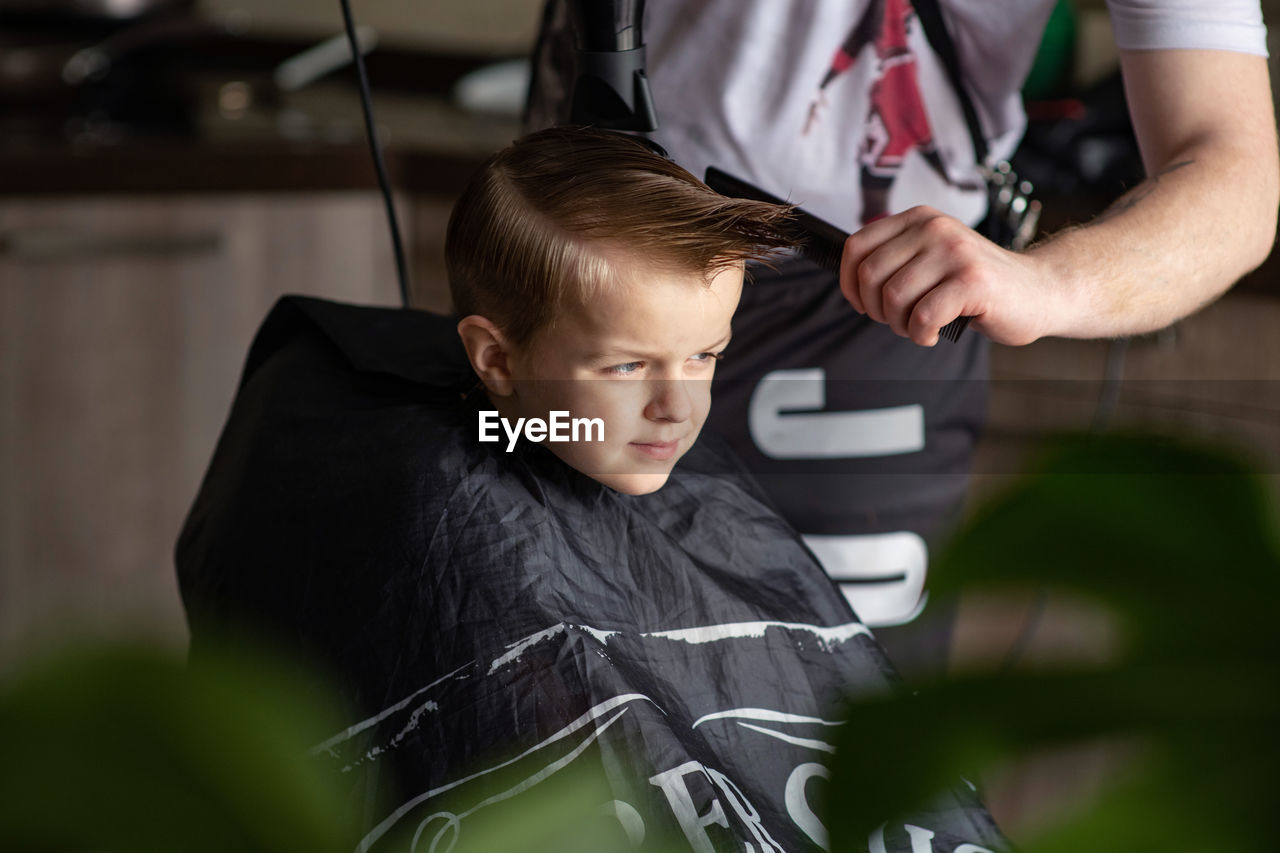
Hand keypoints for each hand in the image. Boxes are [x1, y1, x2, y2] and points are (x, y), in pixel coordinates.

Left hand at [839, 206, 1056, 346]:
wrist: (1039, 290)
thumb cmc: (977, 283)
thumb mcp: (930, 258)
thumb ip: (896, 259)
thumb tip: (850, 280)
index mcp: (919, 219)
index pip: (856, 246)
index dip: (848, 282)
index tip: (863, 304)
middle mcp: (934, 228)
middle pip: (869, 275)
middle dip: (876, 309)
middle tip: (898, 321)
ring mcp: (955, 252)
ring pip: (894, 297)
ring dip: (899, 324)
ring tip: (919, 327)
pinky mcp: (972, 281)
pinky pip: (922, 316)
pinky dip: (920, 334)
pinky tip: (933, 333)